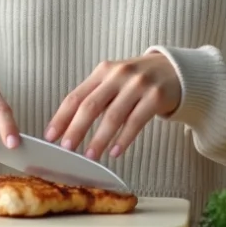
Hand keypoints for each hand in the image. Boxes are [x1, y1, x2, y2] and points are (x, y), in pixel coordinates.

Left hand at [44, 53, 180, 159]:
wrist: (175, 71)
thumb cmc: (138, 81)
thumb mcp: (115, 81)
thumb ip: (95, 97)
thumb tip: (69, 127)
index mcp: (103, 71)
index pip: (76, 96)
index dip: (61, 117)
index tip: (50, 136)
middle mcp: (118, 75)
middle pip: (91, 105)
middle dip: (76, 129)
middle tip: (67, 148)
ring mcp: (138, 85)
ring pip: (113, 116)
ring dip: (100, 138)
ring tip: (91, 155)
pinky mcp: (155, 96)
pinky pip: (135, 121)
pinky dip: (123, 139)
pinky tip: (115, 152)